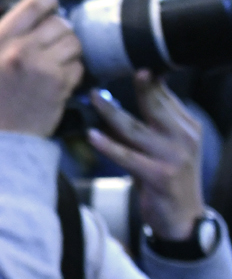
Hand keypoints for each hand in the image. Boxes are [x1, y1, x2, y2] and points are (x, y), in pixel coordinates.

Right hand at [0, 0, 81, 138]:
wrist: (1, 140)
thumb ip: (0, 40)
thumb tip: (25, 17)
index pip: (32, 5)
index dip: (47, 1)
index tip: (50, 7)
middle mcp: (20, 50)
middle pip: (59, 22)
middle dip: (60, 31)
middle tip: (54, 42)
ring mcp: (43, 66)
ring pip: (73, 41)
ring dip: (70, 50)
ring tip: (59, 61)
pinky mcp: (61, 83)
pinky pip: (79, 65)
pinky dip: (73, 71)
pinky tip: (59, 80)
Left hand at [87, 73, 207, 242]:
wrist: (182, 218)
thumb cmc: (165, 176)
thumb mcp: (164, 145)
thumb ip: (150, 121)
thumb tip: (126, 93)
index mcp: (187, 126)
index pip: (164, 95)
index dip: (145, 78)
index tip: (125, 60)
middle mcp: (184, 138)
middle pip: (154, 105)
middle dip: (133, 87)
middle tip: (106, 70)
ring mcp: (174, 157)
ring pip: (135, 128)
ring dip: (111, 112)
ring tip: (93, 97)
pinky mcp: (160, 176)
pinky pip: (128, 157)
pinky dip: (108, 146)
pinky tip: (91, 135)